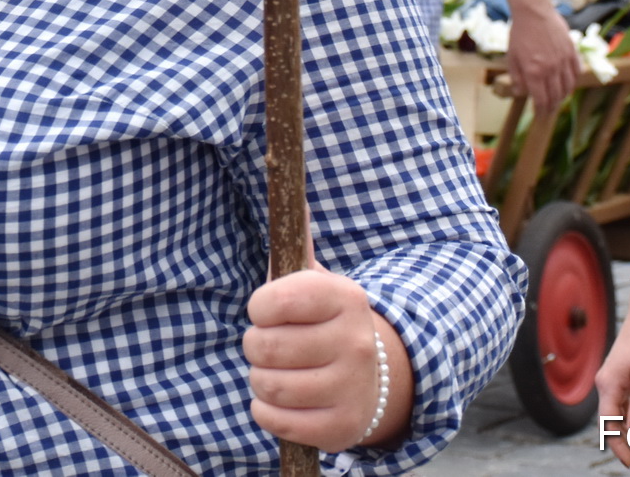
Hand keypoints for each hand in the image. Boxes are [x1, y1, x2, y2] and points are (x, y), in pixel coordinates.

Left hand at [243, 248, 408, 452]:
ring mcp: (352, 387)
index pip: (276, 299)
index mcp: (346, 298)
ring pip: (268, 385)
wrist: (373, 378)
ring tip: (277, 371)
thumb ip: (298, 248)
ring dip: (260, 380)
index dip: (259, 308)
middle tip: (270, 345)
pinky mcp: (342, 427)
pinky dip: (267, 411)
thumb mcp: (317, 284)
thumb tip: (295, 203)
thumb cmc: (325, 323)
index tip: (266, 311)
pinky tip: (283, 400)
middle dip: (256, 346)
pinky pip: (276, 420)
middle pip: (266, 346)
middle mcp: (355, 341)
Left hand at [505, 6, 579, 114]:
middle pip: (555, 96)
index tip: (539, 116)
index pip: (541, 100)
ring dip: (563, 96)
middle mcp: (551, 69)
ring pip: (568, 86)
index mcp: (534, 72)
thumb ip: (517, 77)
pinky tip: (568, 83)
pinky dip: (573, 81)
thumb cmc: (519, 34)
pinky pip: (576, 72)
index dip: (541, 111)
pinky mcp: (572, 51)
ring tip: (558, 99)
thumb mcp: (511, 57)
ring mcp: (563, 61)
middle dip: (551, 107)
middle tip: (548, 112)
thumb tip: (521, 93)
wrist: (534, 12)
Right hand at [595, 307, 629, 468]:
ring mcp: (612, 383)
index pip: (609, 424)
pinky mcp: (621, 380)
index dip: (620, 446)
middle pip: (611, 423)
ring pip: (617, 417)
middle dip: (625, 445)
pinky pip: (623, 407)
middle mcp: (605, 386)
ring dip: (629, 436)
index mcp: (608, 385)